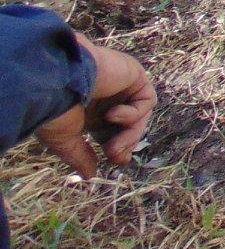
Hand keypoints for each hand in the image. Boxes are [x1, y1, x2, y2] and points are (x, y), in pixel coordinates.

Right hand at [34, 36, 155, 177]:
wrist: (55, 81)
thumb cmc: (54, 109)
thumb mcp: (66, 140)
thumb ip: (81, 156)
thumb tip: (89, 175)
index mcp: (89, 110)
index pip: (113, 130)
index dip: (119, 145)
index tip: (118, 161)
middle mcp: (106, 97)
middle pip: (130, 124)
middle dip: (126, 143)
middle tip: (115, 157)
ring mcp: (121, 84)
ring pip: (140, 114)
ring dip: (129, 135)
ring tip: (112, 148)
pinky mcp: (133, 73)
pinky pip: (147, 99)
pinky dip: (134, 113)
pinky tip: (113, 115)